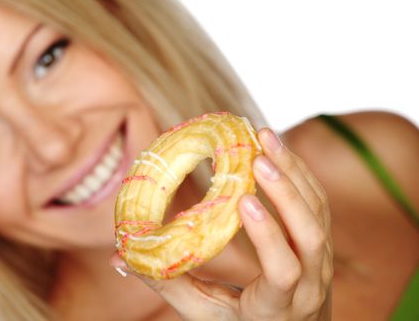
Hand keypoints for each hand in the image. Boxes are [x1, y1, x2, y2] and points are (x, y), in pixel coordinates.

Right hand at [111, 128, 332, 319]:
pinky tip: (277, 149)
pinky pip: (319, 203)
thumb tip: (119, 258)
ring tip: (265, 138)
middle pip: (310, 236)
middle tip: (257, 158)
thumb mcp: (203, 312)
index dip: (267, 236)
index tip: (244, 200)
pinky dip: (299, 172)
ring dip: (293, 172)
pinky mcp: (322, 242)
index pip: (283, 272)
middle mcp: (309, 285)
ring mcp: (322, 263)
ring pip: (318, 213)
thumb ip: (167, 283)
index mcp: (275, 307)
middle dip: (286, 193)